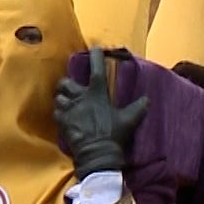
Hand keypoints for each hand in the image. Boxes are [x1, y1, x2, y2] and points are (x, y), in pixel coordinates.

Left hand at [54, 47, 148, 176]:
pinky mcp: (63, 123)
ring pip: (58, 97)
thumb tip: (147, 98)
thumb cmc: (114, 135)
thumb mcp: (129, 120)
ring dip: (62, 98)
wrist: (97, 154)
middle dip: (66, 82)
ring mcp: (70, 111)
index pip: (96, 70)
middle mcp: (81, 99)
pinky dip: (59, 112)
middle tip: (71, 85)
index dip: (96, 58)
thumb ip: (138, 107)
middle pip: (66, 83)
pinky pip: (56, 112)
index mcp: (98, 94)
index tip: (95, 49)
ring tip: (65, 101)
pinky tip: (63, 115)